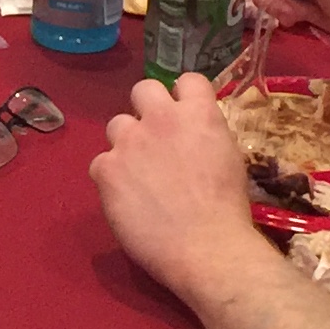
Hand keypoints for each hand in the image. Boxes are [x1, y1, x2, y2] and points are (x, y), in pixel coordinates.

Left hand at [90, 75, 271, 307]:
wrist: (208, 249)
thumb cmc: (228, 210)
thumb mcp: (228, 157)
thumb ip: (205, 135)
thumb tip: (193, 133)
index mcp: (199, 114)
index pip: (187, 80)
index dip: (184, 97)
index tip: (184, 116)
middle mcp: (161, 118)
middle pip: (143, 89)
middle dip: (148, 109)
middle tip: (155, 138)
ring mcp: (130, 142)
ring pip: (117, 125)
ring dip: (126, 143)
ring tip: (138, 174)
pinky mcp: (106, 169)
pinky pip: (100, 163)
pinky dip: (111, 178)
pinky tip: (127, 199)